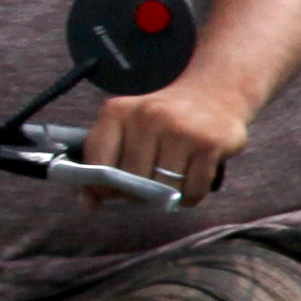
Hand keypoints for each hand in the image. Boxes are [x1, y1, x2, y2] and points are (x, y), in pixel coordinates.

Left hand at [84, 67, 260, 205]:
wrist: (213, 94)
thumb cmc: (161, 121)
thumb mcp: (125, 131)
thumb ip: (100, 166)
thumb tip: (87, 206)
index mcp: (117, 112)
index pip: (98, 162)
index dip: (102, 186)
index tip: (113, 190)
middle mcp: (147, 116)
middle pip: (132, 180)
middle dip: (139, 193)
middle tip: (149, 184)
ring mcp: (180, 129)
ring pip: (164, 188)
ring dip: (168, 195)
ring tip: (172, 179)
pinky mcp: (209, 143)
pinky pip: (193, 190)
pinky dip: (191, 196)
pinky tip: (192, 179)